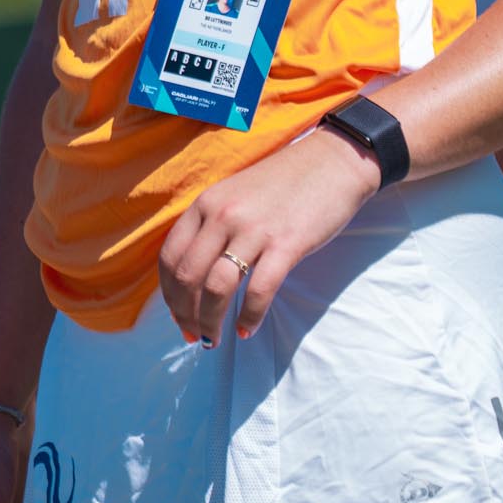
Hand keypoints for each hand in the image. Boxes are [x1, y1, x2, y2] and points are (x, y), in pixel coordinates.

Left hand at [159, 127, 381, 347]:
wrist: (333, 162)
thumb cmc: (284, 183)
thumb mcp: (235, 194)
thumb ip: (213, 226)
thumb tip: (194, 277)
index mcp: (207, 202)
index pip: (171, 257)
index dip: (169, 295)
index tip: (177, 316)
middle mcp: (223, 214)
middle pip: (188, 277)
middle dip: (186, 315)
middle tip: (194, 335)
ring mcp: (254, 229)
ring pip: (216, 288)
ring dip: (210, 322)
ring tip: (213, 340)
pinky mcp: (286, 244)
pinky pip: (259, 291)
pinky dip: (250, 317)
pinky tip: (247, 329)